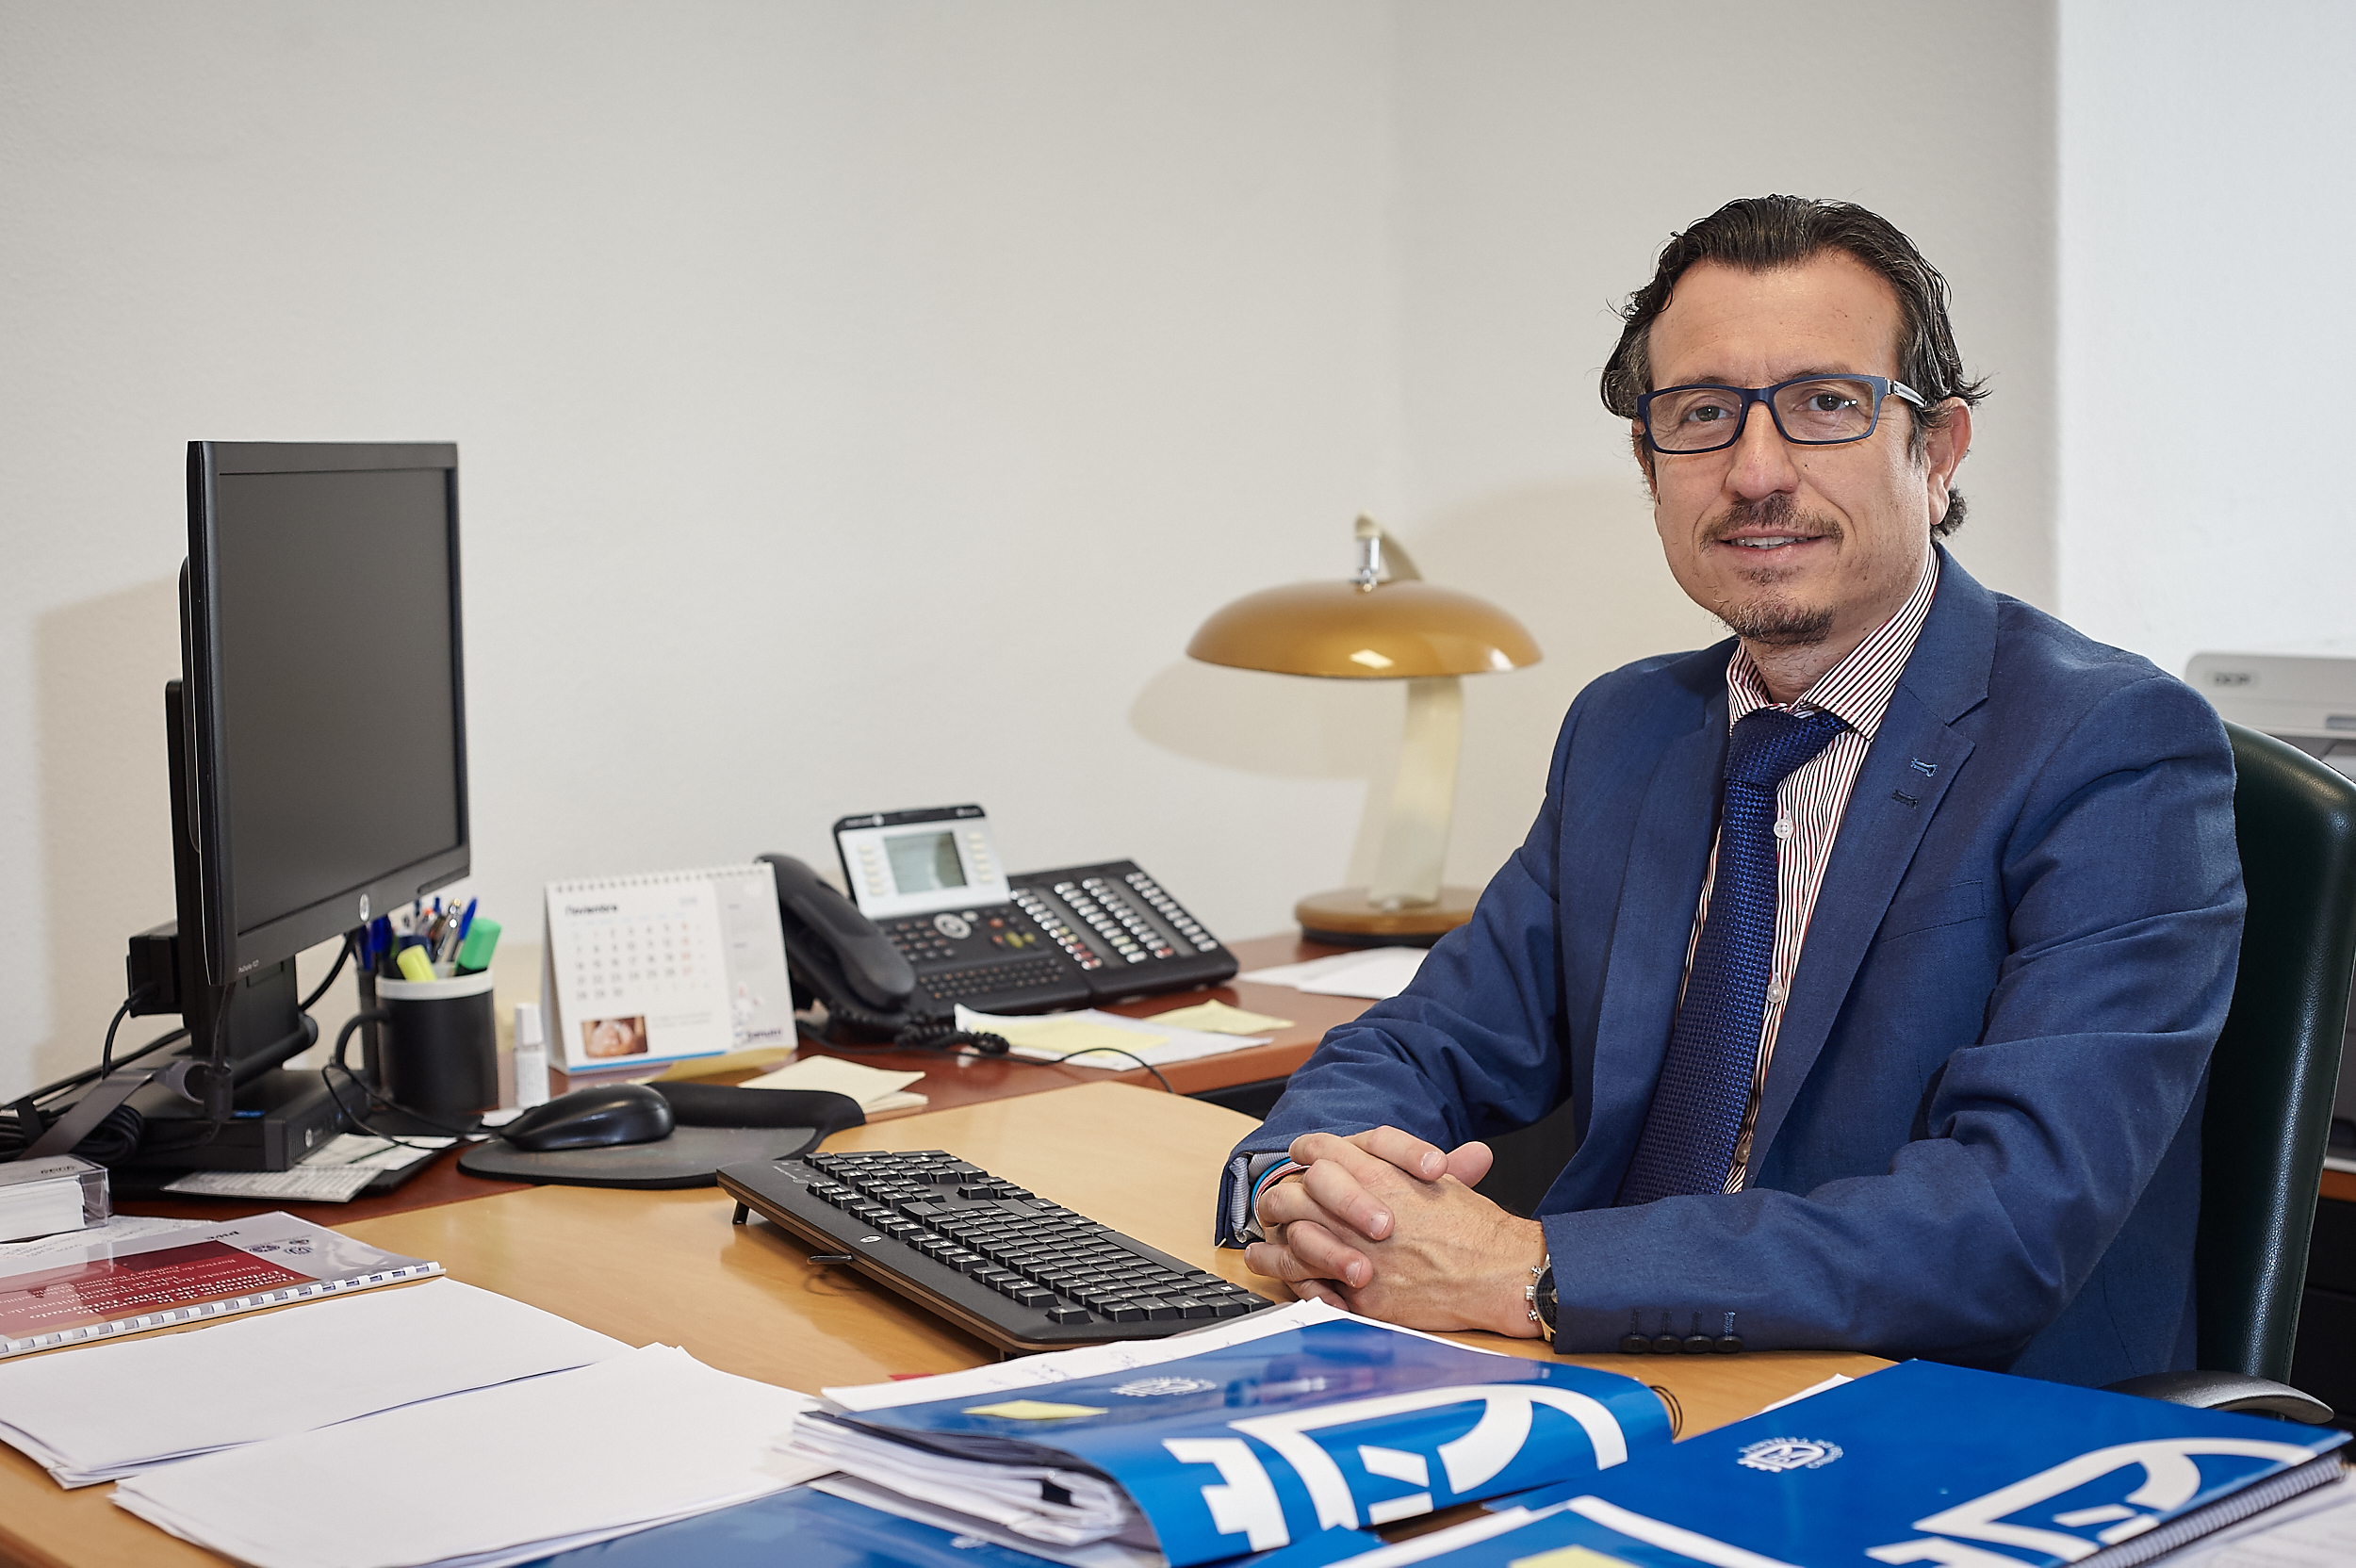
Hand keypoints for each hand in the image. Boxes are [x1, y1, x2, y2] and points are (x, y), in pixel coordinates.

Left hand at [1243, 1128, 1541, 1334]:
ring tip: (1263, 1240)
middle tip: (1274, 1202)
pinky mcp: (1364, 1296)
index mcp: (1381, 1176)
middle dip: (1280, 1196)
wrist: (1501, 1272)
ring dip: (1276, 1237)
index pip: (1320, 1151)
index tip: (1300, 1163)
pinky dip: (1289, 1276)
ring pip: (1296, 1237)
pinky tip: (1276, 1270)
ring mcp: (1360, 1256)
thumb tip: (1368, 1152)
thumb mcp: (1438, 1179)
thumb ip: (1399, 1162)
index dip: (1305, 1154)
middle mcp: (1363, 1213)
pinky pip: (1312, 1283)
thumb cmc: (1476, 1228)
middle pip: (1296, 1193)